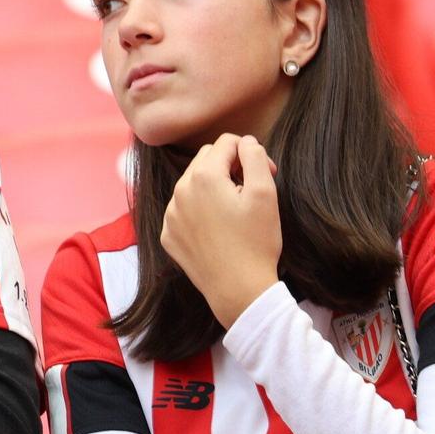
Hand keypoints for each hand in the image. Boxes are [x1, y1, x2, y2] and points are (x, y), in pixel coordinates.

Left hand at [160, 134, 281, 326]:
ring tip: (235, 211)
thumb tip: (246, 142)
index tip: (265, 175)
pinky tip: (218, 228)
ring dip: (213, 187)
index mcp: (204, 177)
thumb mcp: (266, 194)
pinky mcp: (169, 235)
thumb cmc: (256, 243)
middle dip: (230, 166)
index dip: (250, 154)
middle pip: (206, 159)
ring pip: (192, 183)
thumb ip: (255, 158)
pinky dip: (199, 210)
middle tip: (251, 190)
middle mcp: (180, 191)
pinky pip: (183, 209)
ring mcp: (171, 214)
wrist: (238, 291)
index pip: (227, 143)